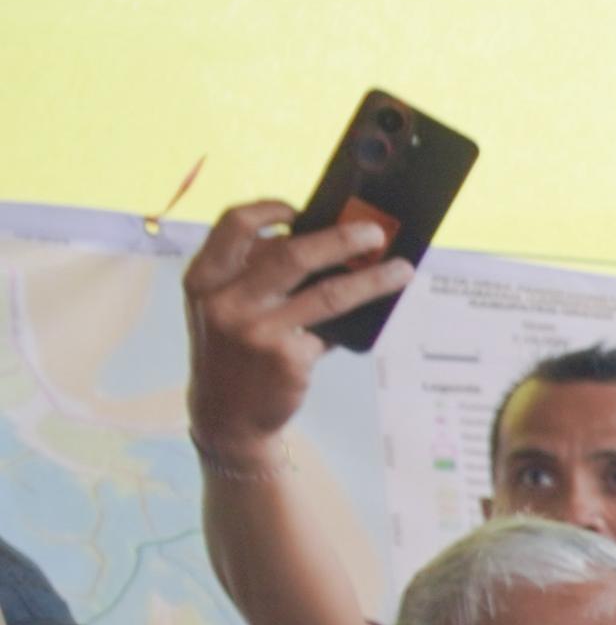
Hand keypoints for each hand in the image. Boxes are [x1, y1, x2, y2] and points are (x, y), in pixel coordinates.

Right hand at [182, 199, 412, 461]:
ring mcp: (256, 330)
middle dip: (340, 238)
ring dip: (371, 279)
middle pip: (291, 254)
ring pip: (327, 293)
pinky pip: (331, 331)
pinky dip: (351, 323)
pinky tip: (368, 318)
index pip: (234, 225)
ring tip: (402, 269)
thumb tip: (326, 244)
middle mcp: (225, 301)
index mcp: (204, 278)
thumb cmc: (234, 350)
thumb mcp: (225, 307)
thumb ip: (255, 276)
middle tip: (375, 233)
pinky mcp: (286, 358)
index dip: (268, 209)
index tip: (299, 208)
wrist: (227, 415)